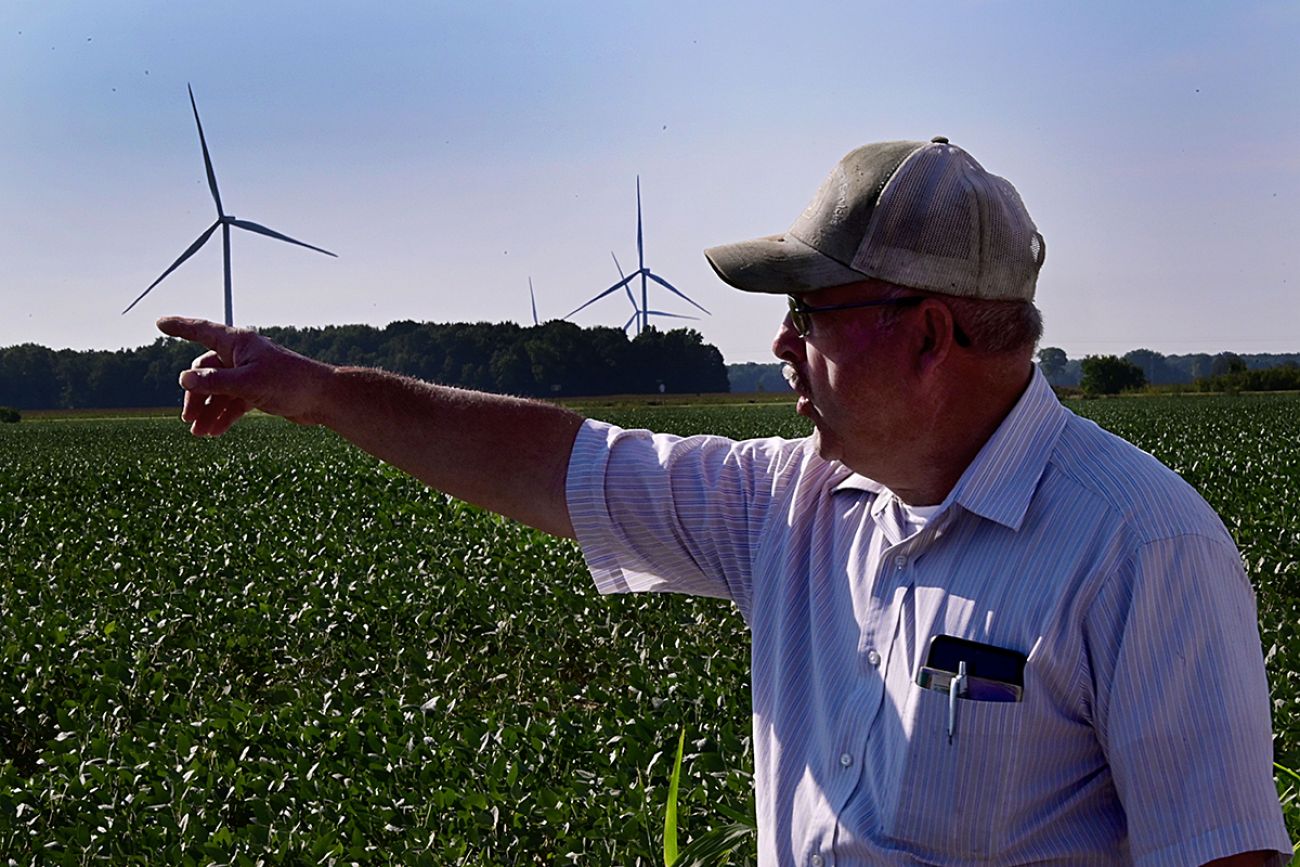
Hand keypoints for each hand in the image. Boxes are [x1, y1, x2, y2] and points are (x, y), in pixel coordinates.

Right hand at [156, 317, 333, 436]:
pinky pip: (233, 402)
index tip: (159, 323)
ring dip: (208, 410)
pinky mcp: (258, 391)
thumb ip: (215, 382)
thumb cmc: (290, 383)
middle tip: (187, 419)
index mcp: (239, 343)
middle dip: (195, 395)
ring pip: (218, 390)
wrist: (323, 400)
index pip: (202, 330)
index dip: (180, 327)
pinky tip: (215, 433)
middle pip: (206, 371)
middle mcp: (242, 355)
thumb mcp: (248, 384)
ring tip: (199, 433)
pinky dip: (224, 416)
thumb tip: (183, 379)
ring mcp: (250, 374)